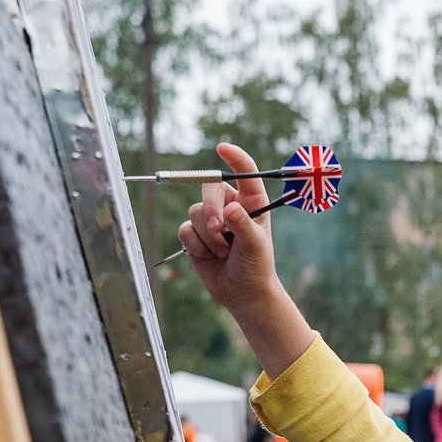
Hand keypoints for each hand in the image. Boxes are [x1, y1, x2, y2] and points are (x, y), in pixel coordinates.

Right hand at [178, 143, 311, 372]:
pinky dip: (196, 245)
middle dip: (210, 208)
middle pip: (209, 188)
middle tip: (219, 229)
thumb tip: (230, 209)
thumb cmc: (256, 267)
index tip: (222, 148)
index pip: (245, 172)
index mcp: (252, 202)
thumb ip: (244, 225)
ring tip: (223, 252)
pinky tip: (209, 256)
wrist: (242, 293)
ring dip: (207, 235)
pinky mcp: (195, 234)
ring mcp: (211, 219)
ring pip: (195, 211)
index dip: (234, 157)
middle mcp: (230, 205)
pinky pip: (185, 229)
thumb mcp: (256, 245)